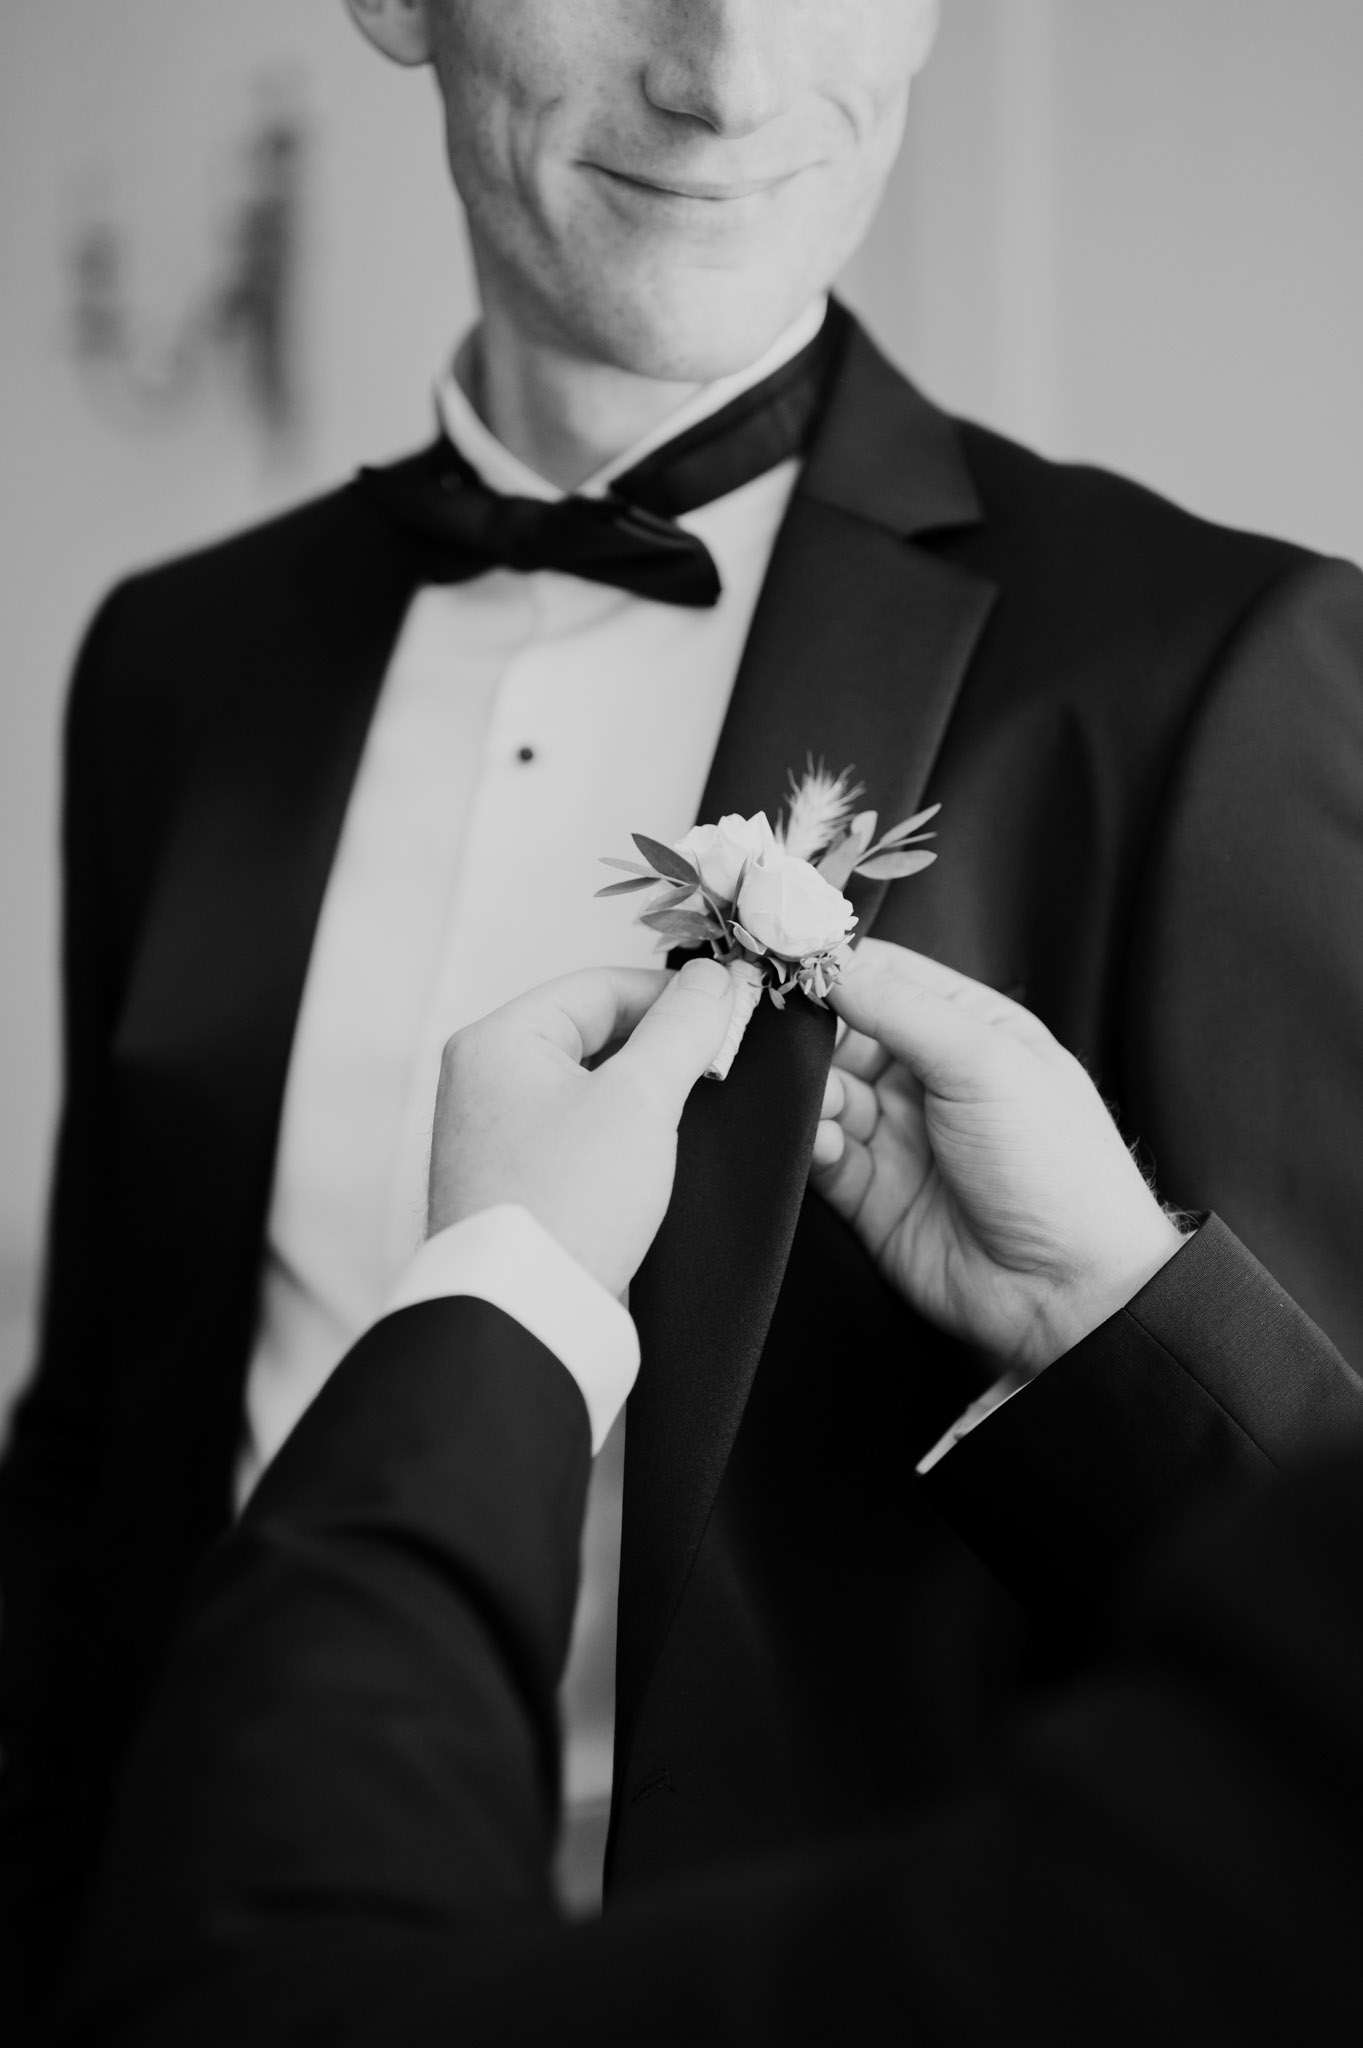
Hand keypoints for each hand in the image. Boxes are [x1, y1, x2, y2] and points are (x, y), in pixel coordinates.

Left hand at [428, 958, 735, 1295]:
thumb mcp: (640, 1098)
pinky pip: (581, 1135)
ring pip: (591, 1086)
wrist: (527, 1318)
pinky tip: (668, 1152)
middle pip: (593, 1034)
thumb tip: (714, 978)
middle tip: (723, 1064)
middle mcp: (485, 1081)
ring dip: (648, 1091)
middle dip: (662, 1046)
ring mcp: (498, 1137)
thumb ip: (682, 1027)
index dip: (672, 996)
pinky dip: (626, 1133)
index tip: (732, 1015)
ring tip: (703, 1106)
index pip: (599, 988)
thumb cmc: (571, 1200)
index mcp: (497, 1042)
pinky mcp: (519, 1185)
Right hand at [811, 939, 1186, 1372]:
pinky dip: (808, 1144)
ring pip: (822, 1095)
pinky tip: (821, 1143)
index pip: (885, 976)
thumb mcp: (983, 1061)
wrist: (1068, 1294)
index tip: (779, 953)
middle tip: (764, 1029)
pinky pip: (820, 1155)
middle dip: (803, 1033)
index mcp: (968, 1030)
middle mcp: (929, 1077)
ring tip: (809, 1100)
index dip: (833, 965)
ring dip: (806, 1093)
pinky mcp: (870, 1195)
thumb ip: (899, 1006)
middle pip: (840, 1034)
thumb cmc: (1056, 1167)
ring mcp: (898, 1136)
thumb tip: (829, 961)